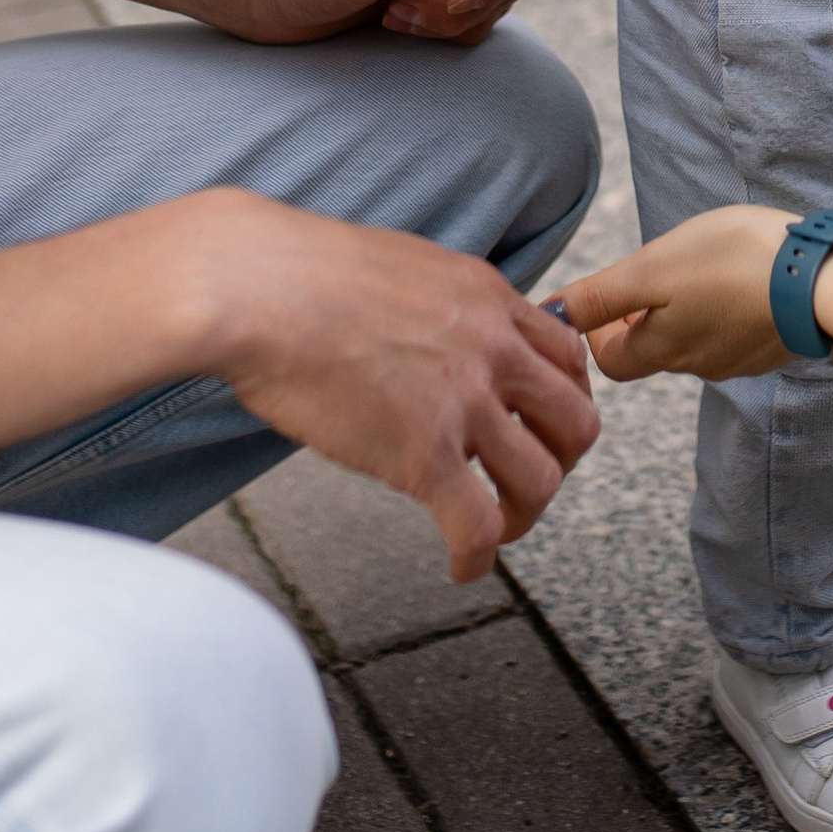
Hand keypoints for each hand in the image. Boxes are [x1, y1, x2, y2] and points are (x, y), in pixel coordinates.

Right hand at [201, 197, 602, 575]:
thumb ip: (442, 303)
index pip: (567, 357)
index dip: (563, 400)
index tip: (540, 424)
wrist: (256, 286)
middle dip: (559, 460)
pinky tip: (461, 566)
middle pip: (576, 422)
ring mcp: (462, 402)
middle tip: (524, 478)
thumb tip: (436, 330)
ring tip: (495, 528)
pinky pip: (479, 525)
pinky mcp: (423, 454)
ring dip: (523, 514)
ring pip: (540, 480)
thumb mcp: (405, 265)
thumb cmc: (300, 272)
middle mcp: (492, 348)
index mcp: (488, 299)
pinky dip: (477, 557)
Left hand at [558, 205, 795, 381]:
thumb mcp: (653, 269)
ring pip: (694, 341)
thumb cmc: (733, 265)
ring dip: (683, 312)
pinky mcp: (773, 343)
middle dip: (640, 319)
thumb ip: (600, 295)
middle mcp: (699, 365)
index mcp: (663, 350)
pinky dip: (724, 310)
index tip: (602, 301)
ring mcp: (741, 358)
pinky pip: (734, 333)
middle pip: (652, 352)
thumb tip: (548, 316)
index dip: (596, 333)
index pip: (611, 362)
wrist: (823, 282)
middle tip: (646, 278)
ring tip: (695, 269)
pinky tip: (738, 278)